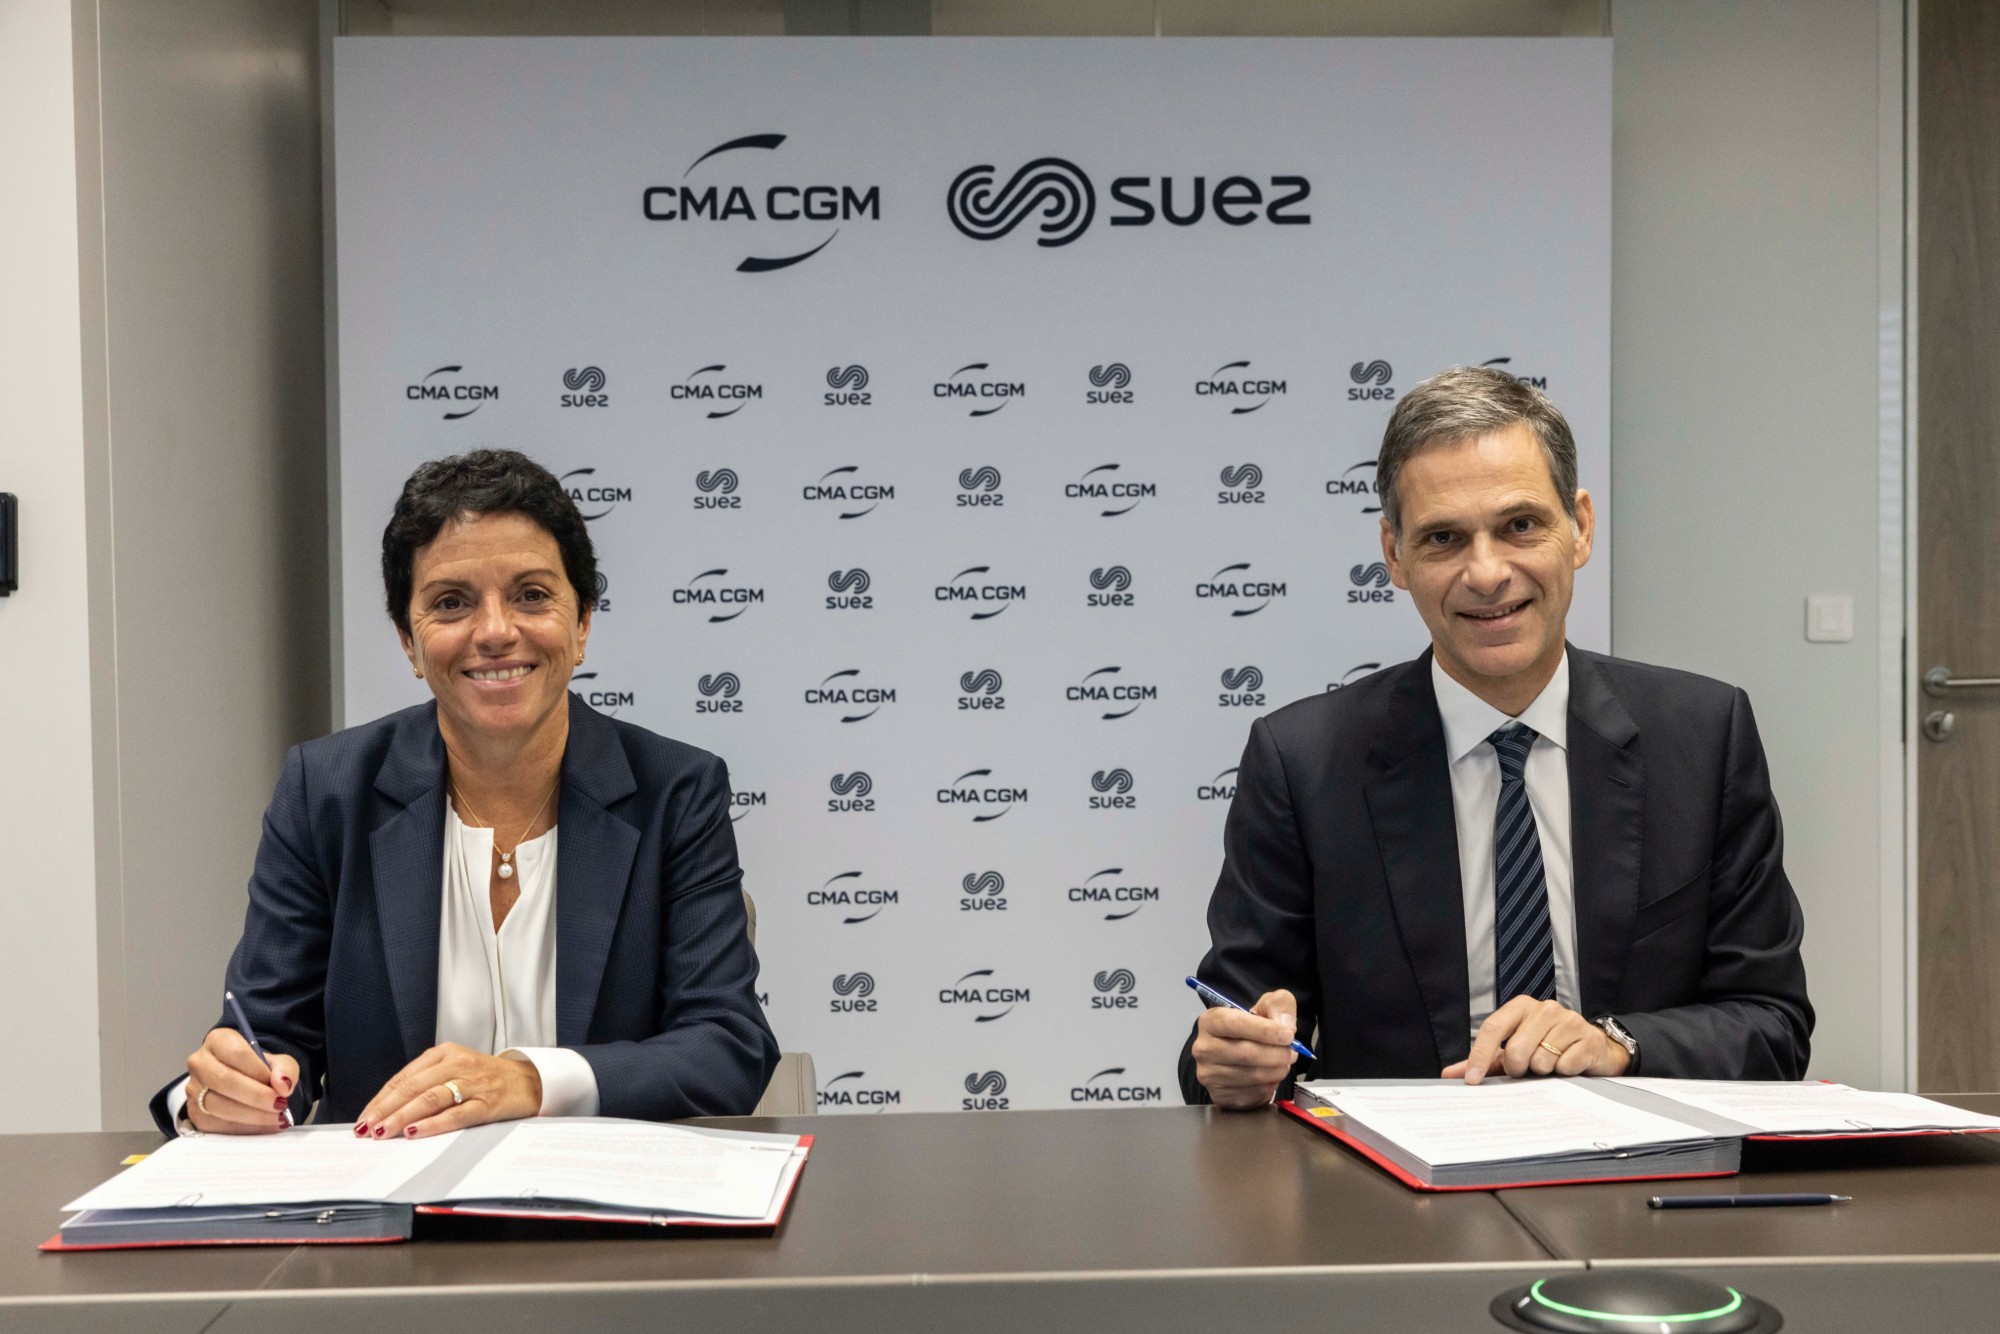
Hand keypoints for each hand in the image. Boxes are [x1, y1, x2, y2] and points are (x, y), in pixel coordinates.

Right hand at [185, 1028, 297, 1133]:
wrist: (241, 1084)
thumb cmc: (257, 1069)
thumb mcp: (277, 1062)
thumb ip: (285, 1069)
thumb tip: (283, 1085)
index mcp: (218, 1041)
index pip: (236, 1052)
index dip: (259, 1071)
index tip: (279, 1085)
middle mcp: (200, 1063)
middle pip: (224, 1080)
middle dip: (256, 1096)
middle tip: (280, 1105)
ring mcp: (193, 1090)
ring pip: (219, 1105)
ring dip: (252, 1115)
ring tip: (276, 1117)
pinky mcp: (194, 1114)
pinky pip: (218, 1124)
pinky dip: (245, 1128)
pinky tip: (264, 1126)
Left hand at [355, 1043, 542, 1139]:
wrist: (530, 1081)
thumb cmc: (487, 1079)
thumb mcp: (454, 1070)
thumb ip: (426, 1083)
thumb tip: (388, 1111)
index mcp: (444, 1053)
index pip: (403, 1078)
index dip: (380, 1100)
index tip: (364, 1118)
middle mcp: (457, 1064)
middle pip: (412, 1088)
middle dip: (384, 1110)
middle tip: (366, 1129)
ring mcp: (473, 1083)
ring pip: (429, 1099)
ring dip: (401, 1117)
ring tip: (383, 1133)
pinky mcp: (487, 1102)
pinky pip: (454, 1114)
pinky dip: (432, 1124)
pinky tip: (414, 1132)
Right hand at [1191, 989, 1301, 1109]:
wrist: (1241, 1054)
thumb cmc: (1252, 1028)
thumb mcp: (1266, 1005)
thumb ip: (1279, 1005)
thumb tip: (1284, 1025)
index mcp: (1210, 1021)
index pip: (1234, 1024)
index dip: (1264, 1030)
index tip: (1288, 1035)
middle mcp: (1204, 1048)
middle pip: (1245, 1052)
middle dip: (1277, 1053)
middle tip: (1292, 1052)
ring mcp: (1209, 1074)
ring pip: (1252, 1075)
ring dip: (1276, 1070)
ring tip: (1283, 1063)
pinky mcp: (1220, 1095)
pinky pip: (1253, 1093)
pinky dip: (1269, 1086)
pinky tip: (1271, 1076)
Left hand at [1441, 996, 1630, 1083]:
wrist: (1592, 1047)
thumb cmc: (1547, 1047)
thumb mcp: (1514, 1050)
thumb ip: (1483, 1060)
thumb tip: (1449, 1075)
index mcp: (1521, 1007)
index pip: (1493, 1028)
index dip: (1480, 1056)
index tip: (1472, 1080)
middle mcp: (1544, 1008)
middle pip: (1516, 1049)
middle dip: (1518, 1068)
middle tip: (1527, 1069)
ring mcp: (1569, 1020)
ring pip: (1541, 1060)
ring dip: (1543, 1071)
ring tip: (1550, 1063)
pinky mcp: (1588, 1038)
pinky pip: (1566, 1066)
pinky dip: (1564, 1072)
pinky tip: (1568, 1065)